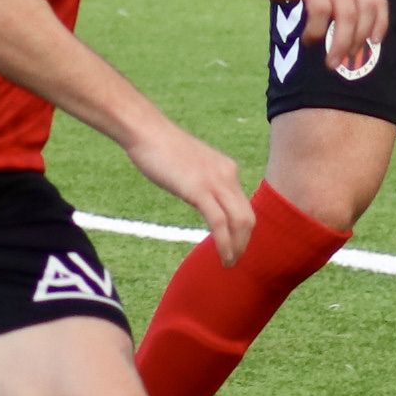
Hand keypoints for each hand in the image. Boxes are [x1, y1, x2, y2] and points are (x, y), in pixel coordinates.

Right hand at [125, 119, 252, 264]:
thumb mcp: (190, 165)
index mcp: (226, 169)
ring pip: (238, 222)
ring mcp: (215, 183)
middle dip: (244, 242)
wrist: (147, 132)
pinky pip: (219, 223)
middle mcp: (227, 175)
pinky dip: (224, 243)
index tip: (236, 245)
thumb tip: (198, 196)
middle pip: (247, 217)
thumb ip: (200, 181)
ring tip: (229, 263)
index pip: (244, 205)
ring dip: (237, 247)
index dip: (242, 230)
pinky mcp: (199, 190)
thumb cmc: (161, 147)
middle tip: (236, 260)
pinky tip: (222, 256)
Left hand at [252, 0, 390, 80]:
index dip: (315, 30)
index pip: (320, 7)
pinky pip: (380, 4)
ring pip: (367, 9)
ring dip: (360, 37)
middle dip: (341, 42)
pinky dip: (381, 23)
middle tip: (332, 65)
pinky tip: (374, 42)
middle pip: (347, 13)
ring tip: (349, 58)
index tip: (305, 43)